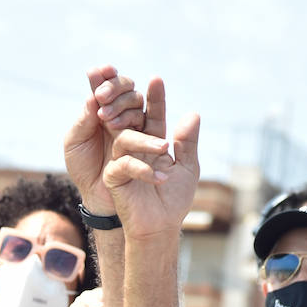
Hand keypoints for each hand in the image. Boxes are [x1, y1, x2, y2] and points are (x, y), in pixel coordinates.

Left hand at [64, 65, 146, 215]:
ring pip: (136, 103)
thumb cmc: (83, 169)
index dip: (104, 75)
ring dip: (123, 104)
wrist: (97, 196)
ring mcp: (133, 125)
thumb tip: (93, 96)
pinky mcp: (145, 139)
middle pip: (126, 88)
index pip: (104, 85)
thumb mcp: (74, 144)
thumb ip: (83, 120)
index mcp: (98, 110)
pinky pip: (148, 124)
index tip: (101, 70)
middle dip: (114, 88)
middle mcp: (118, 113)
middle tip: (101, 98)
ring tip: (106, 120)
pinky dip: (135, 120)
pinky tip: (118, 128)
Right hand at [103, 99, 200, 239]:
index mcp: (151, 142)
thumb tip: (193, 114)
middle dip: (133, 103)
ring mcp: (121, 161)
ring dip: (146, 143)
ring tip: (164, 150)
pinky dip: (143, 170)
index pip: (152, 115)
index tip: (157, 79)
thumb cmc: (174, 200)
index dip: (155, 98)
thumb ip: (188, 142)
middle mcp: (134, 148)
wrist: (160, 227)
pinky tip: (160, 178)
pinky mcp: (114, 178)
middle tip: (141, 86)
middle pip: (130, 119)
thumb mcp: (187, 168)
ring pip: (126, 140)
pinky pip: (124, 166)